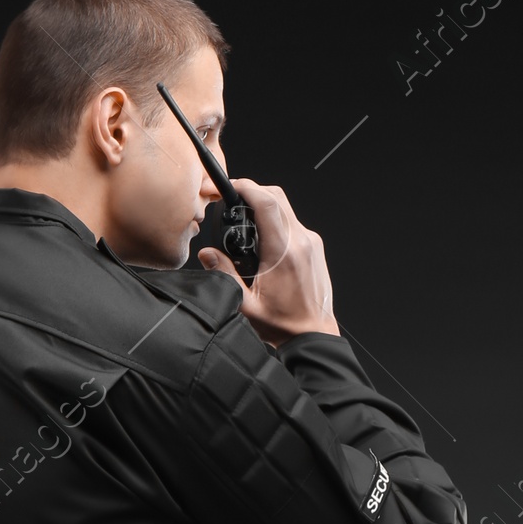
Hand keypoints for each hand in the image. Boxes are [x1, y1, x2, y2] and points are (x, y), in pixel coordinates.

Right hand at [199, 178, 338, 346]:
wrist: (313, 337)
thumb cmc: (284, 326)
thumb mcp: (246, 306)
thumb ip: (225, 276)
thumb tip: (208, 254)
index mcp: (284, 253)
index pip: (266, 203)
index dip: (246, 187)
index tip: (229, 186)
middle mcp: (301, 242)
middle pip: (276, 197)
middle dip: (252, 191)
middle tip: (231, 199)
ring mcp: (311, 242)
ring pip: (285, 207)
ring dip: (263, 205)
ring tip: (243, 218)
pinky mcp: (314, 247)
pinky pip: (292, 222)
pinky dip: (275, 219)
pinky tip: (261, 237)